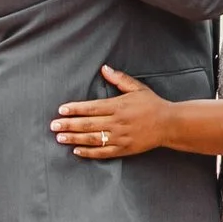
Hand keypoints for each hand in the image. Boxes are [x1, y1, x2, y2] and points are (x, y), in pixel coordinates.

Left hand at [53, 67, 175, 160]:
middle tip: (53, 126)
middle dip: (69, 125)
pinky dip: (89, 152)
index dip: (75, 109)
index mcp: (118, 106)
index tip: (61, 110)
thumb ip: (120, 79)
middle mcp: (117, 122)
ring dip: (75, 139)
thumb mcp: (137, 88)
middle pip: (88, 124)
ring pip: (93, 139)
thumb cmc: (152, 104)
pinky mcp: (124, 149)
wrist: (169, 124)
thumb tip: (104, 69)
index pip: (91, 107)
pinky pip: (103, 153)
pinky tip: (77, 151)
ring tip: (60, 138)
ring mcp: (120, 137)